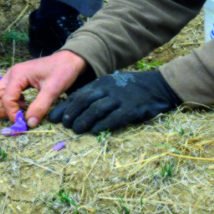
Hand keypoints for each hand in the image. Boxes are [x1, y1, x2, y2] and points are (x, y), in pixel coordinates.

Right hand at [0, 50, 87, 127]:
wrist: (69, 60)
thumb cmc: (62, 71)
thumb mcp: (53, 90)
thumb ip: (40, 107)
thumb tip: (29, 123)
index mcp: (18, 75)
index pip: (6, 99)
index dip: (12, 113)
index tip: (23, 123)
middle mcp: (11, 74)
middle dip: (2, 110)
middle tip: (17, 117)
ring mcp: (13, 76)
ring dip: (6, 106)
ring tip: (22, 109)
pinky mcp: (17, 80)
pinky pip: (6, 93)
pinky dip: (11, 102)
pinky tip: (25, 103)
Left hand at [48, 69, 181, 134]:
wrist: (159, 86)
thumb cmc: (132, 89)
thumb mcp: (112, 87)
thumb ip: (96, 95)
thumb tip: (75, 109)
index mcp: (102, 83)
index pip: (79, 94)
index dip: (65, 106)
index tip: (54, 117)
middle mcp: (108, 89)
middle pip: (84, 100)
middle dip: (71, 113)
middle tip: (64, 125)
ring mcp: (120, 98)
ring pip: (96, 108)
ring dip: (84, 120)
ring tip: (76, 130)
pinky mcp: (131, 108)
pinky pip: (114, 117)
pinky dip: (103, 124)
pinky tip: (94, 131)